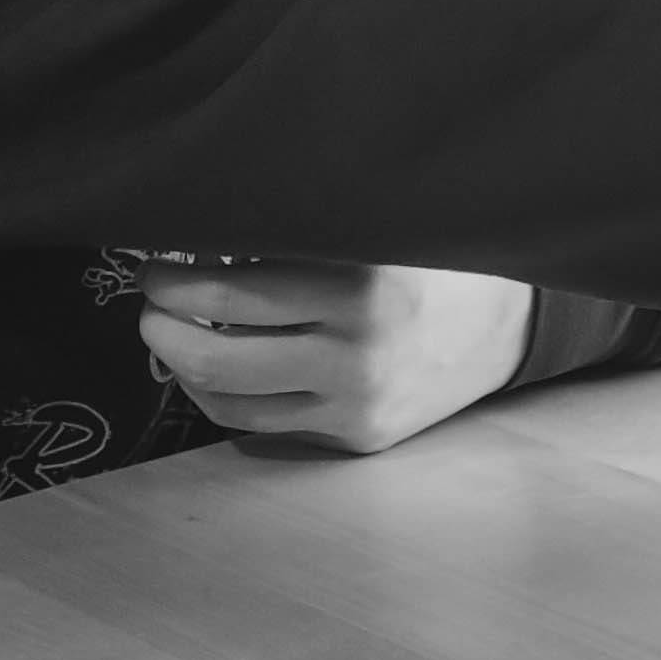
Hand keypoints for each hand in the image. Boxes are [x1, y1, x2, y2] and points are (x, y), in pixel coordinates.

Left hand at [135, 256, 537, 453]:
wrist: (507, 325)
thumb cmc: (425, 260)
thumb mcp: (374, 225)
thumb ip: (299, 223)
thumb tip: (199, 222)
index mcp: (361, 284)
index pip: (230, 288)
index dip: (174, 275)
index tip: (158, 255)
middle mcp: (357, 351)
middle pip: (215, 353)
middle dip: (160, 322)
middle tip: (153, 295)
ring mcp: (356, 403)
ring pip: (227, 397)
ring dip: (178, 362)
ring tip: (170, 330)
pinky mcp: (357, 437)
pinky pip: (259, 424)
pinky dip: (218, 394)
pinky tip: (212, 365)